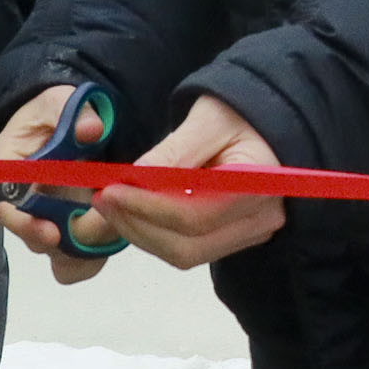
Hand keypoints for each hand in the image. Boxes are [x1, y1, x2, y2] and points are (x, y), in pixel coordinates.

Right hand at [0, 84, 122, 285]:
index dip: (24, 222)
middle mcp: (17, 202)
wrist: (63, 125)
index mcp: (5, 169)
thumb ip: (75, 113)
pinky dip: (91, 257)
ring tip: (108, 235)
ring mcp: (41, 220)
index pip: (2, 205)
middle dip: (61, 242)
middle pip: (29, 235)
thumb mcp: (60, 102)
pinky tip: (112, 241)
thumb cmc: (52, 114)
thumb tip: (91, 129)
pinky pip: (72, 260)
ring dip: (78, 251)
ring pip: (53, 252)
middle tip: (94, 233)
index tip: (51, 231)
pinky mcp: (64, 232)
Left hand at [100, 94, 285, 270]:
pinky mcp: (235, 239)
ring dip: (141, 234)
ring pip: (185, 254)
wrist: (267, 122)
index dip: (147, 208)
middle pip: (188, 246)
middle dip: (137, 225)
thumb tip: (133, 180)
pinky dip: (155, 234)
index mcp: (259, 184)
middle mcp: (260, 219)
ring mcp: (251, 234)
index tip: (110, 189)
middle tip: (101, 200)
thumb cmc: (239, 113)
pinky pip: (189, 249)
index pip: (195, 215)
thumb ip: (174, 153)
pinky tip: (133, 212)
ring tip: (110, 205)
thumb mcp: (206, 119)